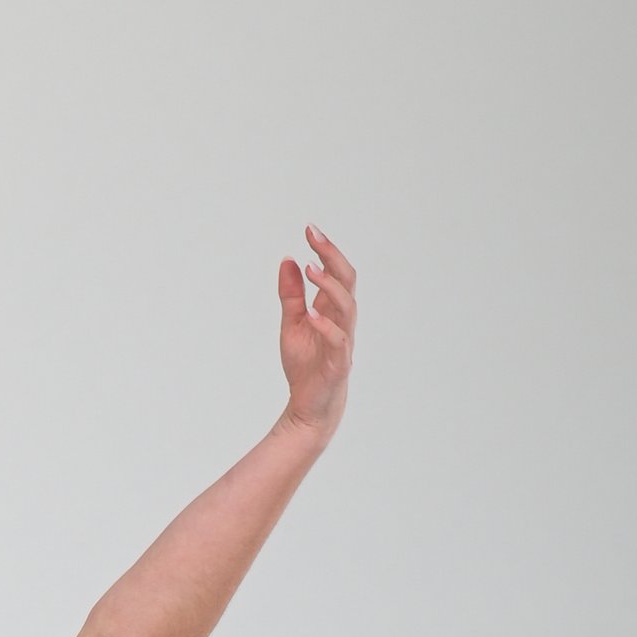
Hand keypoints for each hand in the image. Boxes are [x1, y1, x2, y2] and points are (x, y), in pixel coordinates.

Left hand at [277, 225, 356, 440]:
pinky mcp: (339, 363)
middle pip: (347, 280)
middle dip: (332, 256)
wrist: (308, 407)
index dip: (325, 250)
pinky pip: (338, 340)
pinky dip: (325, 326)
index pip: (336, 272)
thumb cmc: (304, 367)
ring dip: (329, 286)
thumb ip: (291, 295)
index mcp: (331, 309)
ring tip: (310, 269)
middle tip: (313, 236)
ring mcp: (343, 341)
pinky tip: (311, 314)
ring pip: (347, 306)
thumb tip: (288, 260)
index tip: (309, 229)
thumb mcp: (291, 325)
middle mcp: (341, 321)